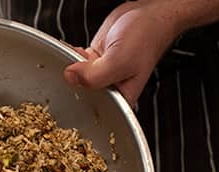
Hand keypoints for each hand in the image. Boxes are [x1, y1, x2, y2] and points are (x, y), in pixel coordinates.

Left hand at [63, 1, 182, 105]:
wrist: (148, 13)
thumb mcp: (119, 62)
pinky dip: (72, 56)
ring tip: (76, 59)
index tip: (72, 92)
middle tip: (73, 72)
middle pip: (82, 95)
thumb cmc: (146, 38)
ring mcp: (101, 74)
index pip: (95, 112)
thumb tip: (70, 77)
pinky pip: (77, 63)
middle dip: (74, 83)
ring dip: (72, 68)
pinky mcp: (95, 59)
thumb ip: (94, 76)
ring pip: (77, 78)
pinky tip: (74, 51)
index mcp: (122, 99)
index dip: (80, 104)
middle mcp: (110, 89)